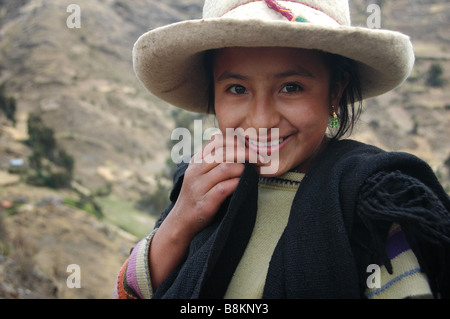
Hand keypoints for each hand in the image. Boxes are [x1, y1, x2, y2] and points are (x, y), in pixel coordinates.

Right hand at [148, 133, 259, 288]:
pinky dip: (238, 183)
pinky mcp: (204, 202)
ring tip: (255, 171)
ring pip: (225, 168)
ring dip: (244, 168)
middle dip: (247, 153)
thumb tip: (239, 149)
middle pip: (224, 152)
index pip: (217, 141)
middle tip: (262, 158)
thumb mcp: (201, 175)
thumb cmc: (197, 197)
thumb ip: (214, 162)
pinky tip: (245, 183)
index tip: (252, 147)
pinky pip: (224, 188)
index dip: (237, 142)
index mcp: (196, 162)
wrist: (180, 222)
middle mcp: (195, 171)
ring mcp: (199, 187)